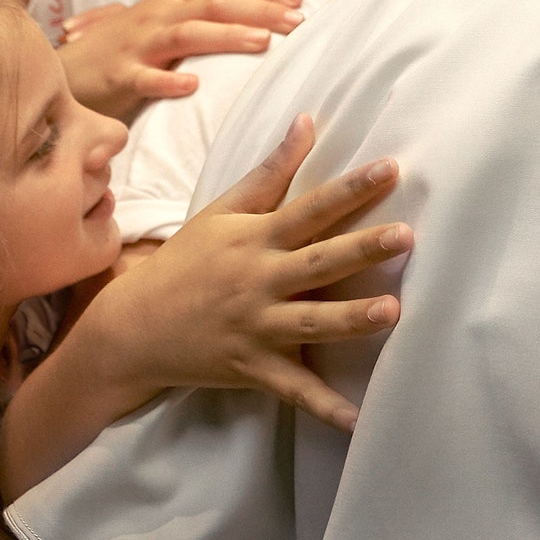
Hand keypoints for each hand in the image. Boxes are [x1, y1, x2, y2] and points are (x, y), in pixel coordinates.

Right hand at [54, 0, 304, 119]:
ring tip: (263, 42)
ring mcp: (138, 43)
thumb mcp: (167, 12)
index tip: (302, 0)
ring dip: (227, 36)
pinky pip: (144, 77)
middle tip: (300, 22)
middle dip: (260, 10)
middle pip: (215, 4)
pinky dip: (168, 80)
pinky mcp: (118, 75)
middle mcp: (159, 14)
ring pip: (187, 33)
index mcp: (174, 0)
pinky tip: (193, 85)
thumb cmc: (124, 45)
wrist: (67, 72)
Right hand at [87, 115, 409, 429]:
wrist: (133, 327)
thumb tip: (308, 120)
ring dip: (351, 319)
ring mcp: (256, 327)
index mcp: (255, 239)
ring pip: (311, 322)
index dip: (350, 188)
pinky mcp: (251, 368)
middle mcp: (259, 281)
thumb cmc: (186, 261)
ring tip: (392, 312)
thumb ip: (272, 171)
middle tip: (406, 236)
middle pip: (319, 262)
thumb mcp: (223, 211)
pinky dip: (322, 406)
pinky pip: (292, 389)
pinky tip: (357, 419)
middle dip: (361, 249)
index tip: (391, 168)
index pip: (310, 207)